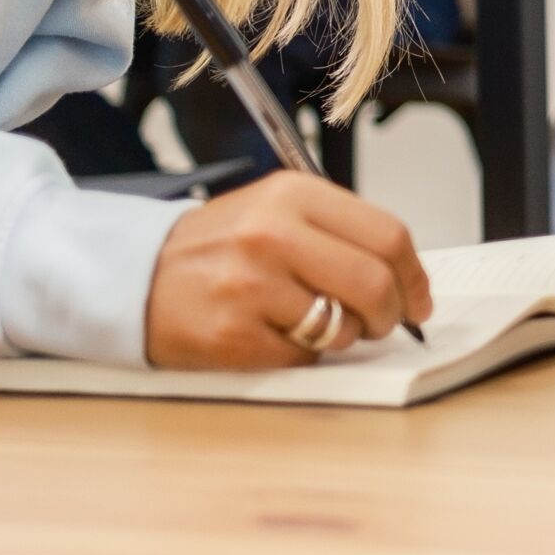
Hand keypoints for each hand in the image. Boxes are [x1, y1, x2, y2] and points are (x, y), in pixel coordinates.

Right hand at [143, 172, 434, 367]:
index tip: (419, 298)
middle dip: (391, 314)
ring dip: (343, 337)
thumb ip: (339, 234)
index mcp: (291, 194)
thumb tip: (407, 279)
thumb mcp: (277, 213)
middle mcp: (271, 234)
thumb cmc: (219, 249)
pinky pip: (303, 359)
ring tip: (313, 325)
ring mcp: (250, 285)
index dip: (414, 276)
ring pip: (343, 328)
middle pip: (374, 284)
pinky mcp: (233, 334)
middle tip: (382, 323)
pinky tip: (272, 335)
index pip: (387, 236)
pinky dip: (300, 355)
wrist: (135, 277)